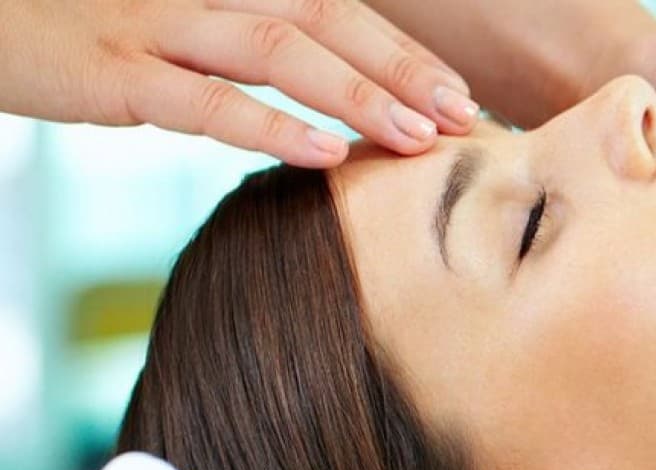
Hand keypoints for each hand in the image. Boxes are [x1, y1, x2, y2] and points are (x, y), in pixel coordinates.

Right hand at [0, 0, 479, 167]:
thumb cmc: (78, 28)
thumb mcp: (174, 31)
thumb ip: (242, 50)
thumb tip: (323, 100)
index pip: (333, 8)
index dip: (400, 50)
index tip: (458, 94)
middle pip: (322, 17)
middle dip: (399, 67)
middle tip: (462, 115)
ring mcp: (155, 27)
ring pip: (275, 49)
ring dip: (354, 92)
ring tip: (415, 136)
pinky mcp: (111, 72)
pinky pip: (202, 101)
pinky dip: (269, 126)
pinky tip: (325, 154)